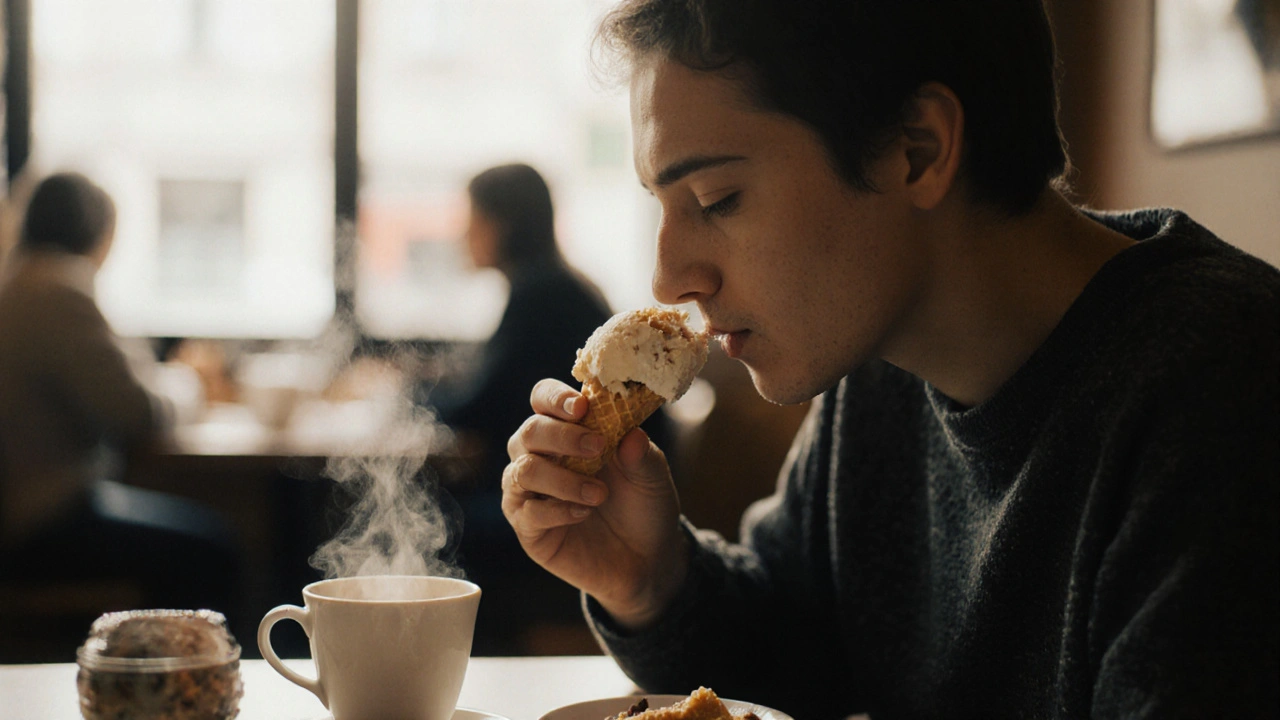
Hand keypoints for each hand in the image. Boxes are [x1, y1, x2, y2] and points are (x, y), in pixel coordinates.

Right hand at [502, 379, 689, 628]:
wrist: (648, 560)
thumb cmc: (644, 506)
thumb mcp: (652, 477)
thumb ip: (641, 454)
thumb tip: (632, 434)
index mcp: (567, 431)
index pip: (544, 400)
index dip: (555, 398)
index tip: (581, 407)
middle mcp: (540, 457)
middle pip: (529, 432)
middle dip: (561, 435)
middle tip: (597, 446)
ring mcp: (530, 493)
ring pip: (523, 471)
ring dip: (563, 479)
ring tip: (599, 493)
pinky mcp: (528, 529)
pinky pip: (527, 513)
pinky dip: (557, 510)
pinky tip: (584, 512)